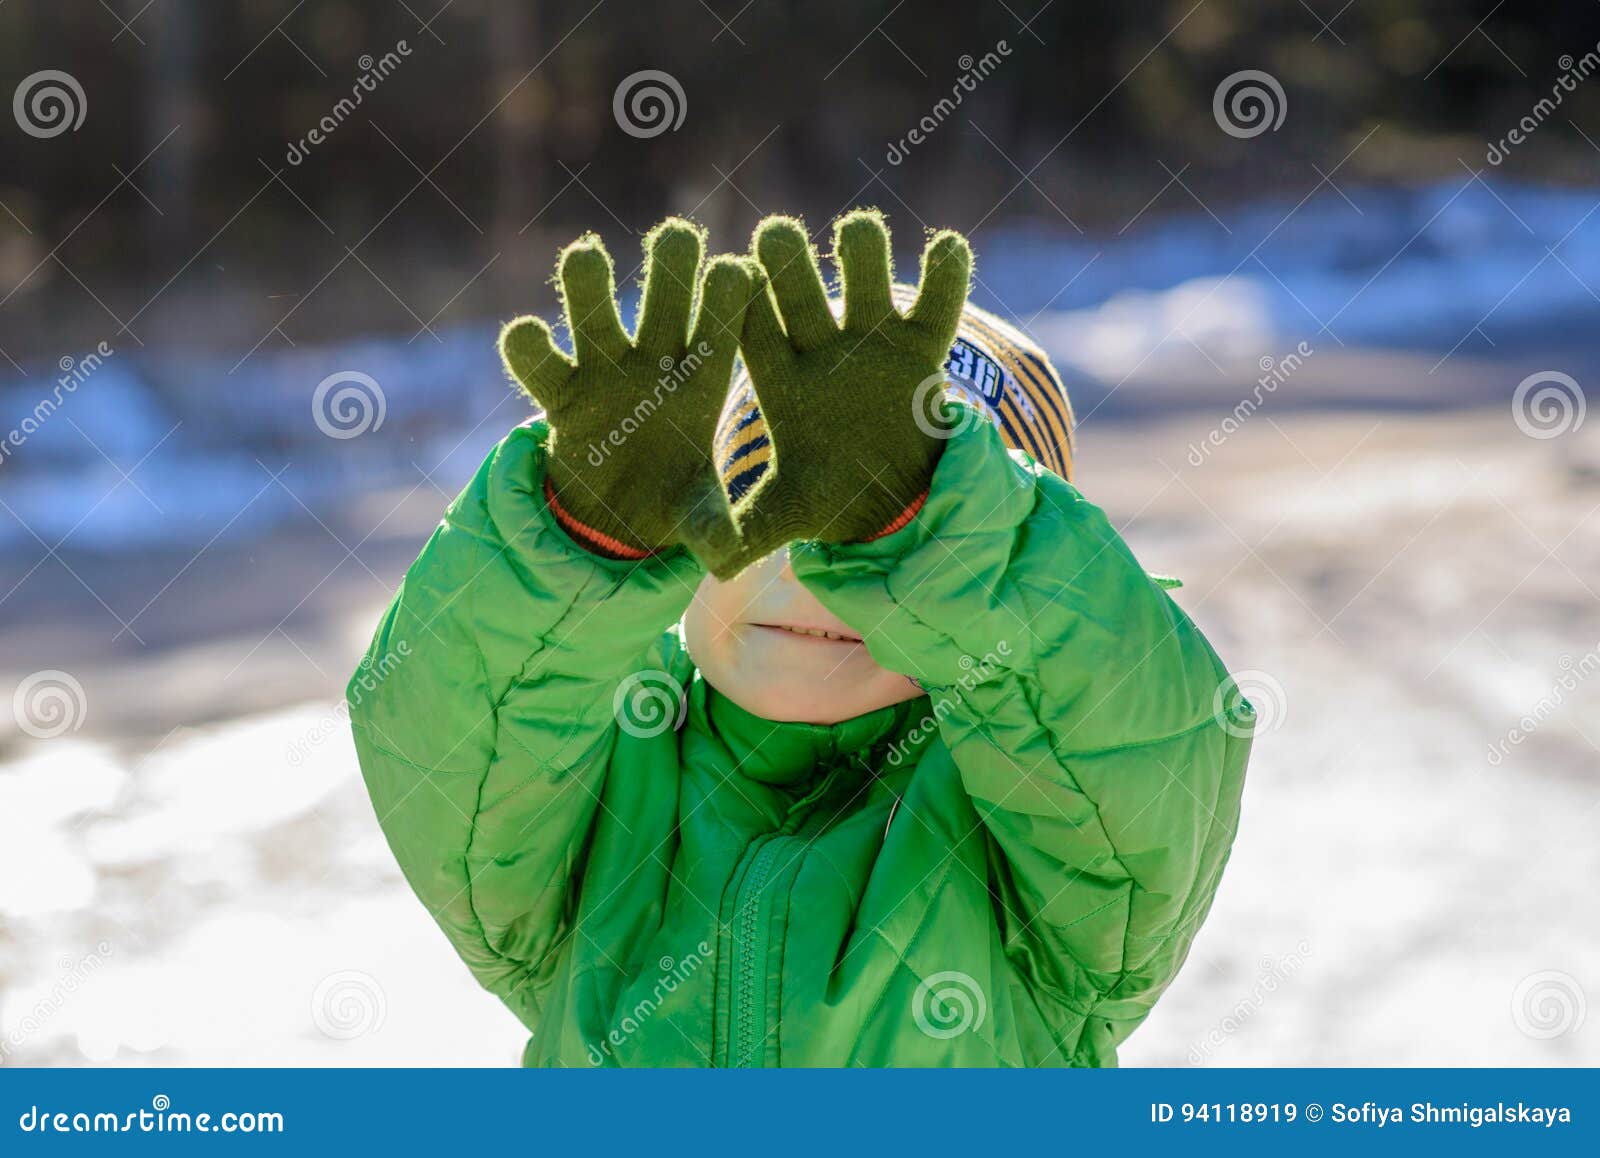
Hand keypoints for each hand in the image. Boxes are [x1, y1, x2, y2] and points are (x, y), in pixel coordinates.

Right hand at [499, 219, 753, 558]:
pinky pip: (536, 363)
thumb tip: (727, 563)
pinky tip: (525, 337)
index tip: (737, 273)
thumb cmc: (679, 498)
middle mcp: (654, 362)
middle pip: (663, 299)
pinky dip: (527, 347)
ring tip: (588, 257)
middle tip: (677, 237)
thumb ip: (713, 526)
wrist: (623, 512)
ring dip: (590, 283)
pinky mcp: (559, 394)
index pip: (722, 330)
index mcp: (705, 381)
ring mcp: (604, 371)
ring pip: (595, 313)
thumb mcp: (700, 516)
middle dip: (669, 268)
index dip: (729, 302)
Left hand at [718, 209, 971, 574]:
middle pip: (798, 290)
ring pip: (864, 279)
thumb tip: (714, 568)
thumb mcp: (783, 514)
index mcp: (776, 378)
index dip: (740, 305)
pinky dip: (946, 274)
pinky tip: (944, 247)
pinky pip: (938, 303)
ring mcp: (872, 341)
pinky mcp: (923, 347)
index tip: (728, 276)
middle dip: (788, 261)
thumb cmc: (824, 496)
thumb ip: (746, 530)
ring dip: (861, 252)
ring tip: (857, 234)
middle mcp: (821, 347)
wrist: (887, 499)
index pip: (751, 332)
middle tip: (776, 234)